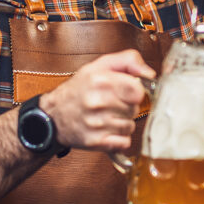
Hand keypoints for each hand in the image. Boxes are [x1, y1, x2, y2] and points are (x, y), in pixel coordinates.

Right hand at [39, 49, 155, 152]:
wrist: (53, 115)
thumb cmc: (79, 89)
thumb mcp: (100, 65)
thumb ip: (129, 61)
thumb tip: (150, 73)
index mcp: (100, 81)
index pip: (138, 90)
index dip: (136, 91)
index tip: (128, 91)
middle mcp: (98, 102)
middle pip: (134, 108)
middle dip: (127, 106)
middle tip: (112, 102)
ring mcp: (97, 124)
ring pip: (130, 125)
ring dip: (123, 122)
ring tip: (107, 115)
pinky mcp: (96, 142)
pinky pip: (124, 142)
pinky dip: (119, 138)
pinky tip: (108, 129)